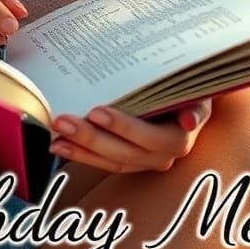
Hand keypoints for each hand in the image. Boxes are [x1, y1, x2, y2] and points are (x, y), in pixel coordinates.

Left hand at [49, 99, 212, 173]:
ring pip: (111, 161)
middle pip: (125, 151)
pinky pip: (104, 163)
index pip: (151, 137)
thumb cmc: (186, 85)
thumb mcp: (194, 88)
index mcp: (181, 136)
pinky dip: (81, 155)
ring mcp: (146, 161)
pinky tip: (59, 145)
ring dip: (81, 149)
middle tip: (64, 120)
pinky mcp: (130, 161)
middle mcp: (164, 154)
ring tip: (56, 135)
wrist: (189, 96)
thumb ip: (192, 102)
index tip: (96, 112)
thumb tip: (188, 120)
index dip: (124, 127)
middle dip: (91, 137)